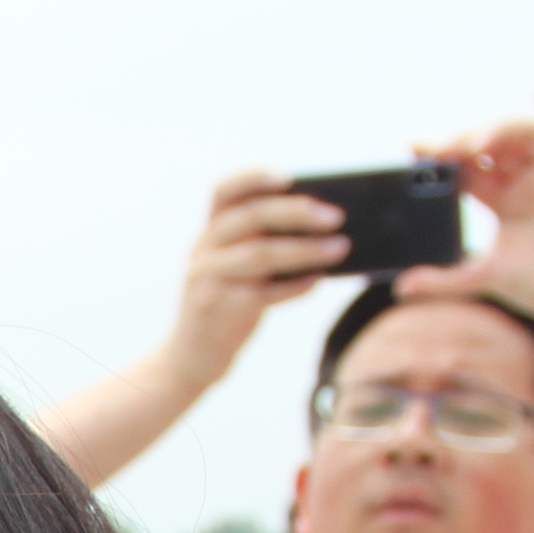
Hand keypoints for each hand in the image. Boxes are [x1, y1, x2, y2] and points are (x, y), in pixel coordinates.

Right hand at [157, 168, 350, 385]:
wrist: (192, 356)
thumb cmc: (227, 303)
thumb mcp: (232, 267)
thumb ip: (260, 244)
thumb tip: (320, 226)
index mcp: (208, 232)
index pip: (223, 191)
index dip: (253, 177)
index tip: (289, 177)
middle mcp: (204, 250)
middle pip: (250, 217)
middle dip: (296, 212)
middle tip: (336, 216)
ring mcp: (208, 280)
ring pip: (260, 254)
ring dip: (305, 249)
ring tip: (341, 248)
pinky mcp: (220, 310)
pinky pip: (264, 293)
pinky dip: (295, 286)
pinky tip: (318, 281)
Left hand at [398, 90, 533, 333]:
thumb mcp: (483, 278)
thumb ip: (443, 280)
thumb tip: (402, 287)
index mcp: (502, 197)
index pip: (469, 165)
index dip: (444, 153)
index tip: (415, 147)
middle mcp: (526, 179)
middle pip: (494, 143)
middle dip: (466, 140)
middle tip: (440, 148)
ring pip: (528, 132)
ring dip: (501, 129)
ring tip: (476, 142)